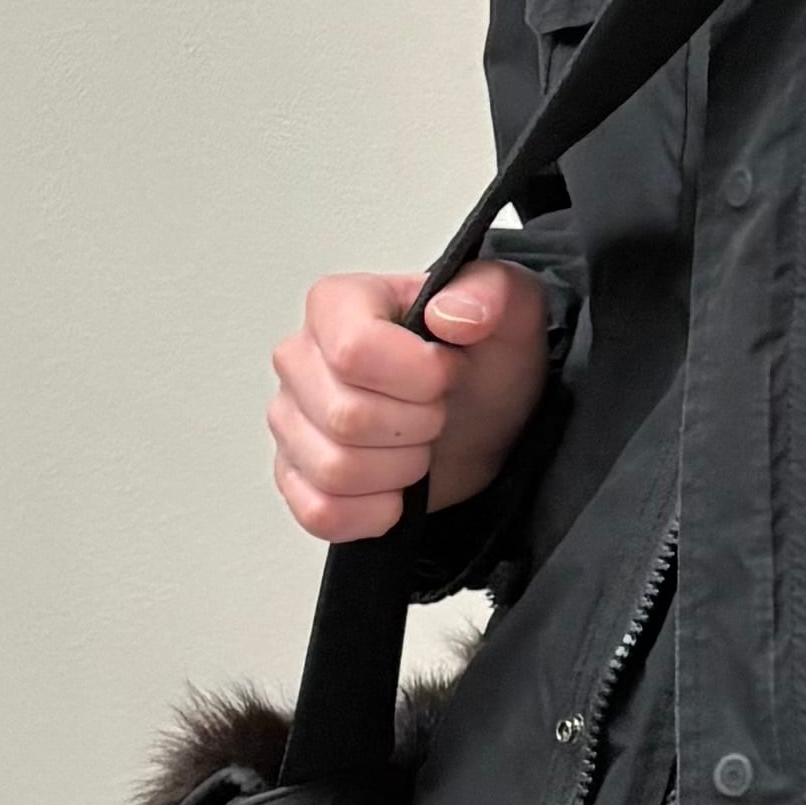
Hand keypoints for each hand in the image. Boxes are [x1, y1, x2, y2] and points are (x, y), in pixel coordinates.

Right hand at [269, 261, 552, 542]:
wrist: (486, 423)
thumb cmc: (486, 365)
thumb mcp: (515, 311)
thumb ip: (492, 292)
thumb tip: (450, 313)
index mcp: (339, 304)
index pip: (354, 350)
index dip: (418, 376)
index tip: (448, 372)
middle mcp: (301, 358)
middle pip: (345, 417)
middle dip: (417, 426)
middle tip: (439, 411)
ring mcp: (291, 421)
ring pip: (334, 469)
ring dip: (400, 470)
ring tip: (420, 444)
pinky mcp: (295, 477)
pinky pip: (321, 512)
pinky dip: (374, 512)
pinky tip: (398, 488)